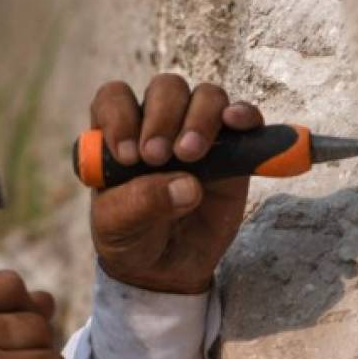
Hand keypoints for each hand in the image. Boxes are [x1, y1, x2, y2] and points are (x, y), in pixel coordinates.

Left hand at [89, 74, 263, 293]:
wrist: (165, 269)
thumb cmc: (130, 238)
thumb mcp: (118, 226)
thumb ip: (141, 203)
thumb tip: (188, 186)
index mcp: (117, 135)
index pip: (114, 98)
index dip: (119, 116)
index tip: (127, 156)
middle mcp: (156, 124)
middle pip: (165, 89)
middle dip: (162, 117)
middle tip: (156, 157)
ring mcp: (196, 133)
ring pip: (204, 96)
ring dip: (199, 117)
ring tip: (190, 155)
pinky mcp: (233, 150)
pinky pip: (243, 118)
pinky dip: (243, 114)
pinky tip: (236, 123)